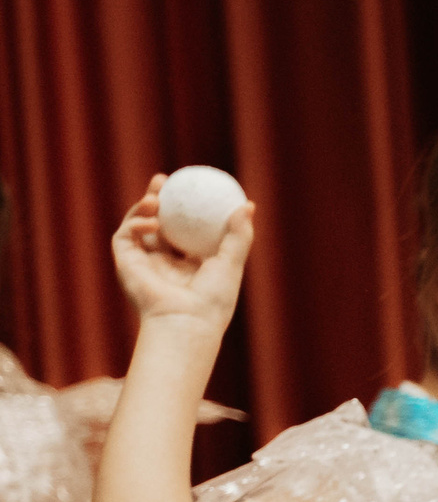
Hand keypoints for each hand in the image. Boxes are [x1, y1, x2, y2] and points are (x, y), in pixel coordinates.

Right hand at [112, 175, 255, 329]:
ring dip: (142, 208)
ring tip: (155, 198)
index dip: (185, 208)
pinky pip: (125, 236)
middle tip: (162, 179)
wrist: (186, 322)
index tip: (191, 186)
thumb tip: (248, 204)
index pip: (185, 230)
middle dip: (156, 198)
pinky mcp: (126, 265)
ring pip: (137, 226)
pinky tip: (151, 222)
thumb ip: (239, 234)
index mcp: (190, 264)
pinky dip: (135, 224)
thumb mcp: (231, 262)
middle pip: (158, 223)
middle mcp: (165, 263)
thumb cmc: (213, 298)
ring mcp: (144, 263)